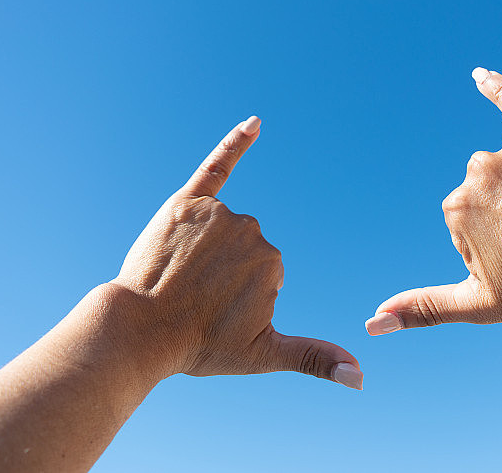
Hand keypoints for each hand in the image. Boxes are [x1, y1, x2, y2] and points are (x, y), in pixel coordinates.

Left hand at [111, 116, 361, 388]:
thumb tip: (362, 378)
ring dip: (206, 249)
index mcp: (273, 263)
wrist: (139, 331)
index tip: (214, 313)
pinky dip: (237, 143)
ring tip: (178, 278)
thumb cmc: (198, 345)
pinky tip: (255, 123)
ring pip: (224, 227)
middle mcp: (251, 230)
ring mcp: (219, 214)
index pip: (263, 274)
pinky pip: (218, 166)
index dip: (237, 298)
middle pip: (244, 248)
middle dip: (223, 273)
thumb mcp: (263, 355)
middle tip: (192, 298)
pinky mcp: (189, 201)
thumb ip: (315, 359)